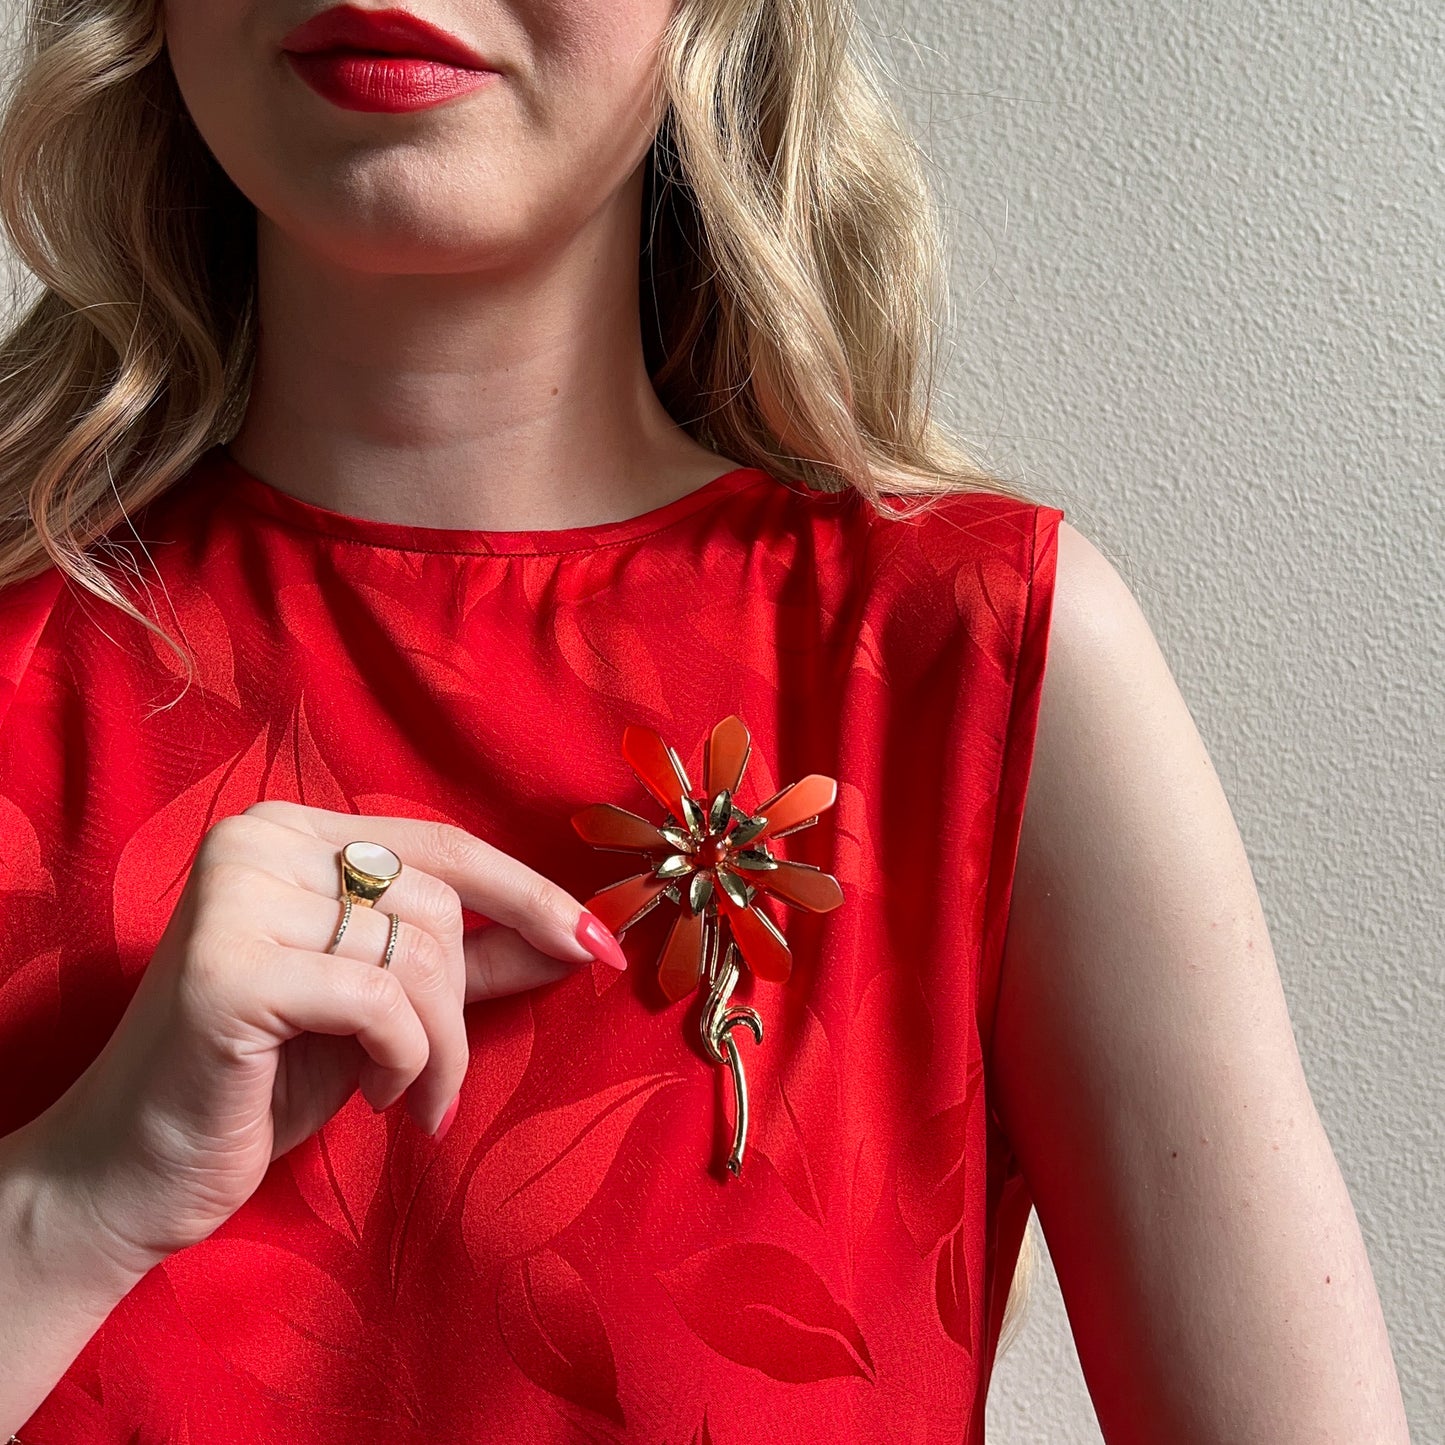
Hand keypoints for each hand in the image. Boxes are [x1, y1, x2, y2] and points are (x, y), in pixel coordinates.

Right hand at [28, 801, 625, 1284]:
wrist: (135, 1170)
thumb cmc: (264, 1079)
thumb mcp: (384, 1006)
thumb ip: (470, 961)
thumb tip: (579, 935)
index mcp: (288, 831)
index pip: (444, 846)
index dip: (531, 896)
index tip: (602, 947)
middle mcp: (253, 841)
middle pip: (437, 902)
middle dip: (461, 1005)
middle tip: (437, 1079)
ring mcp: (234, 897)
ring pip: (419, 953)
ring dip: (439, 1046)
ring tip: (407, 1094)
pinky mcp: (228, 970)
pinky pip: (381, 1001)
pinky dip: (404, 1060)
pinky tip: (372, 1097)